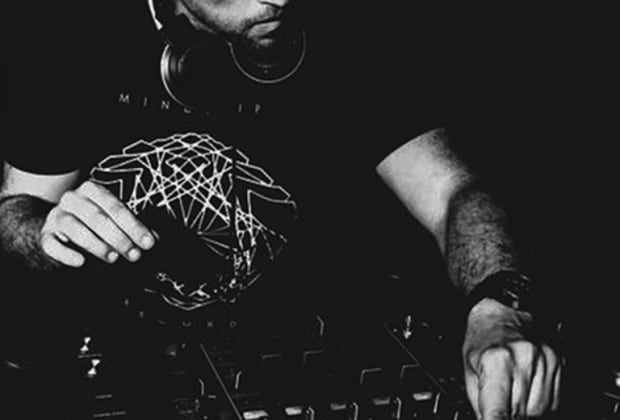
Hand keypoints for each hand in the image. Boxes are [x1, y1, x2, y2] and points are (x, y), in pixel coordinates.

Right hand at [40, 181, 155, 266]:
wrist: (59, 232)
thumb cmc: (94, 225)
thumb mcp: (115, 222)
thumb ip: (134, 228)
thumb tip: (155, 238)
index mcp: (93, 191)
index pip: (116, 207)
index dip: (134, 226)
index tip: (148, 243)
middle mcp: (73, 199)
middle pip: (97, 217)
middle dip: (119, 237)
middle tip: (134, 255)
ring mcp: (56, 216)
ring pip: (75, 227)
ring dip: (96, 245)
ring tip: (113, 258)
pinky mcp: (45, 235)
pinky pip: (52, 244)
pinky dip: (67, 253)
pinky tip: (81, 262)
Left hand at [463, 298, 561, 418]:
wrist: (502, 311)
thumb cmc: (482, 339)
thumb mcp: (469, 371)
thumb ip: (481, 404)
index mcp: (496, 361)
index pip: (498, 412)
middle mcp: (525, 359)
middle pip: (522, 414)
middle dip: (511, 413)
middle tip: (501, 400)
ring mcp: (546, 360)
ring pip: (541, 410)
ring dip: (526, 409)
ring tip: (512, 389)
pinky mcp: (560, 363)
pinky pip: (553, 400)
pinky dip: (539, 401)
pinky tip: (526, 386)